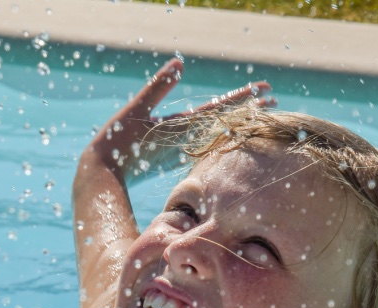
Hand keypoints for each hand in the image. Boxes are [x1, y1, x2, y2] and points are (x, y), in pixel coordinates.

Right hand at [86, 58, 274, 180]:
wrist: (102, 174)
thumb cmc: (116, 141)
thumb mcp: (136, 110)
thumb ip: (158, 87)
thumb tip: (179, 62)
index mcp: (180, 126)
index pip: (220, 110)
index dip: (243, 99)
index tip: (266, 91)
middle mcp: (185, 139)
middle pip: (224, 121)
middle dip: (249, 109)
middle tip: (275, 99)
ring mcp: (179, 148)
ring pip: (215, 133)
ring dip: (237, 122)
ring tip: (257, 114)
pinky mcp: (171, 156)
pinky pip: (202, 143)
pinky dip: (218, 135)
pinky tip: (226, 135)